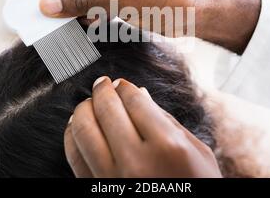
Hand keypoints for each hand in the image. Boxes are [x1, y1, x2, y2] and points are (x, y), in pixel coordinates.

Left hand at [63, 76, 221, 177]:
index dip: (125, 87)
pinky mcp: (97, 191)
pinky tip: (77, 126)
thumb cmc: (198, 186)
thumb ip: (168, 121)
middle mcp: (136, 162)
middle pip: (107, 110)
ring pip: (84, 130)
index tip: (122, 83)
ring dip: (83, 109)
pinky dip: (71, 135)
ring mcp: (112, 179)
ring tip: (89, 103)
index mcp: (167, 147)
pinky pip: (74, 156)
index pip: (135, 102)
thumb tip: (141, 95)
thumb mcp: (197, 152)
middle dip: (102, 90)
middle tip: (102, 83)